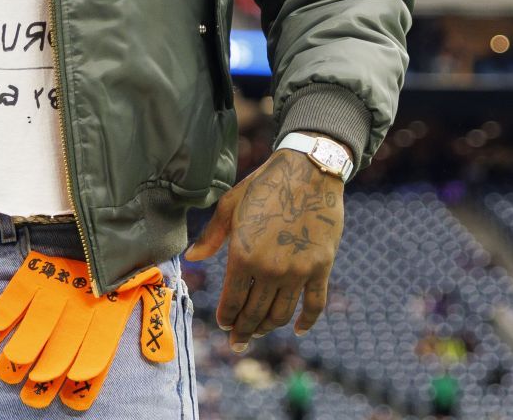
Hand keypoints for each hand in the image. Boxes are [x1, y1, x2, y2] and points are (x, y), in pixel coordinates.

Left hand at [184, 148, 343, 350]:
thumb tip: (192, 258)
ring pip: (281, 314)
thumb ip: (211, 236)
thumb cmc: (265, 185)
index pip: (231, 301)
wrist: (308, 170)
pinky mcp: (320, 267)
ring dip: (268, 328)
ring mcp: (297, 270)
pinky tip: (297, 330)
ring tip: (260, 331)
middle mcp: (269, 269)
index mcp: (243, 254)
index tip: (225, 324)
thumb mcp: (231, 206)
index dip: (226, 318)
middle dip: (243, 331)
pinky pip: (314, 305)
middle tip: (238, 341)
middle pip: (254, 314)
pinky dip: (306, 322)